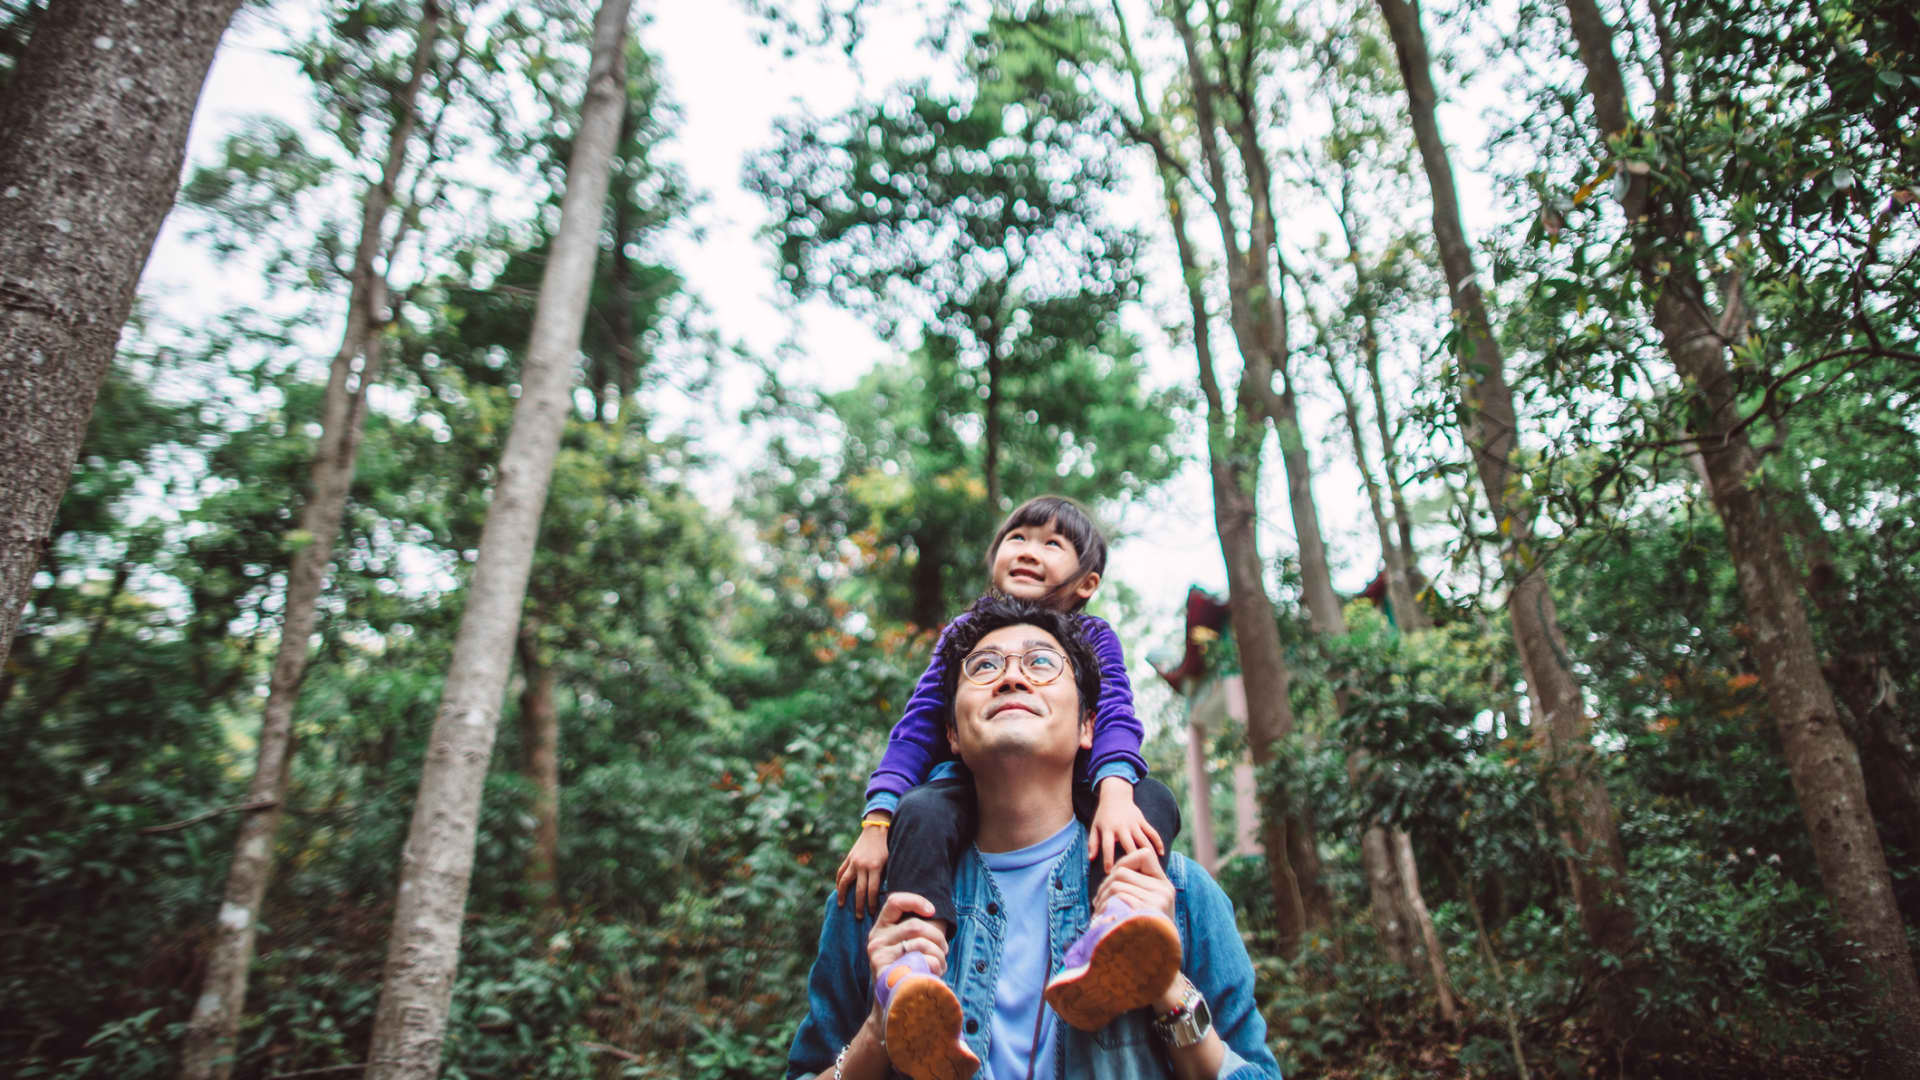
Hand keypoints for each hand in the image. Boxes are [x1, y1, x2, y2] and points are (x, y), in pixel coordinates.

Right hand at [835, 820, 891, 918]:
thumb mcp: (892, 861)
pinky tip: (838, 890)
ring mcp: (854, 861)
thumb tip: (887, 894)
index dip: (871, 904)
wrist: (878, 828)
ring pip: (845, 882)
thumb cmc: (889, 846)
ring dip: (843, 895)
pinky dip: (838, 882)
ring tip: (842, 905)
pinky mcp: (849, 857)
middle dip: (859, 905)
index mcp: (876, 867)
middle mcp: (863, 865)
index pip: (872, 891)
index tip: (872, 914)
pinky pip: (841, 872)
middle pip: (859, 890)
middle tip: (859, 917)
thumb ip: (887, 876)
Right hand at [865, 892, 948, 1002]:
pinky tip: (935, 972)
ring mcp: (878, 954)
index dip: (916, 901)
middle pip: (914, 925)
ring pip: (919, 942)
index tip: (933, 911)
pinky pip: (918, 960)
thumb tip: (938, 919)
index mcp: (881, 929)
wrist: (891, 1007)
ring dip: (939, 954)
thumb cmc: (906, 974)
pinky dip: (933, 964)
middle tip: (945, 951)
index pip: (894, 901)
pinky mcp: (884, 970)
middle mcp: (876, 939)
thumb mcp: (906, 949)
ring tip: (941, 965)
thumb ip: (916, 933)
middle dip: (938, 937)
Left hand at [1088, 777, 1164, 872]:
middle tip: (1135, 876)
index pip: (1108, 846)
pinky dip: (1158, 842)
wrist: (1116, 796)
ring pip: (1143, 841)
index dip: (1108, 860)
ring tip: (1152, 869)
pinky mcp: (1143, 821)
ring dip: (1147, 855)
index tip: (1109, 872)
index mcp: (1108, 829)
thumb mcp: (1095, 827)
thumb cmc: (1103, 816)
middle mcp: (1122, 827)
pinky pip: (1152, 832)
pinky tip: (1161, 854)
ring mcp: (1134, 824)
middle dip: (1132, 860)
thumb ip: (1093, 843)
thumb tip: (1090, 859)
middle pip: (1129, 845)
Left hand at [1091, 848, 1182, 1010]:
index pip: (1144, 855)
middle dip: (1104, 884)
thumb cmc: (1145, 937)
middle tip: (1098, 903)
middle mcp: (1165, 890)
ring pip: (1117, 884)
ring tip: (1099, 913)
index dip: (1125, 861)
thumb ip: (1137, 890)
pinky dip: (1106, 907)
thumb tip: (1111, 872)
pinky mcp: (1149, 911)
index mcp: (1165, 886)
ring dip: (1101, 897)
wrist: (1160, 970)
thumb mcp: (1147, 909)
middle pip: (1122, 871)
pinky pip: (1119, 897)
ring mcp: (1158, 901)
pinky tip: (1103, 919)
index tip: (1114, 878)